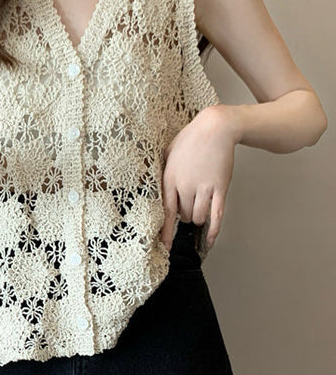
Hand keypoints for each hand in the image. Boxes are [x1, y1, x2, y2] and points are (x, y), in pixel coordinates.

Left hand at [159, 105, 238, 250]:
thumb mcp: (167, 154)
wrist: (216, 128)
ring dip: (199, 217)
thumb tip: (153, 186)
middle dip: (186, 213)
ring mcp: (204, 188)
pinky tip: (210, 240)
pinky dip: (214, 230)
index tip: (164, 246)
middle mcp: (186, 186)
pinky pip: (217, 215)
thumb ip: (162, 173)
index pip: (166, 212)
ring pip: (199, 217)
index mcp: (171, 179)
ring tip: (200, 204)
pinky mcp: (220, 188)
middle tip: (189, 202)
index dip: (165, 231)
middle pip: (184, 215)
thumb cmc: (191, 139)